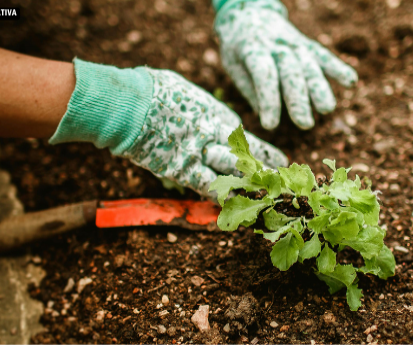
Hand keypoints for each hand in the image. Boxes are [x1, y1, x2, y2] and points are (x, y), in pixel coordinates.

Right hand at [49, 59, 287, 198]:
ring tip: (267, 196)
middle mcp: (214, 134)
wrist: (130, 103)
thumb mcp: (183, 92)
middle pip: (246, 155)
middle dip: (265, 168)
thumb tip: (196, 108)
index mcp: (215, 113)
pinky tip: (233, 208)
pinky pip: (208, 187)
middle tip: (282, 179)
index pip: (242, 138)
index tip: (274, 158)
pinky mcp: (182, 170)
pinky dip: (220, 198)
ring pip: (234, 173)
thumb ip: (196, 106)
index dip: (258, 150)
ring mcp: (200, 153)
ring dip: (250, 185)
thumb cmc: (152, 90)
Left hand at [214, 0, 357, 129]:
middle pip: (291, 72)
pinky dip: (338, 67)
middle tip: (304, 124)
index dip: (268, 100)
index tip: (270, 125)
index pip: (263, 74)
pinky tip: (351, 81)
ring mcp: (294, 43)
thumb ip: (250, 88)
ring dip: (319, 88)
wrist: (249, 12)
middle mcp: (276, 45)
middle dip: (298, 98)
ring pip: (309, 65)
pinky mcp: (307, 44)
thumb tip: (265, 114)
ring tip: (327, 109)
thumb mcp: (233, 65)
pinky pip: (323, 56)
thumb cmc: (238, 47)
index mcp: (253, 49)